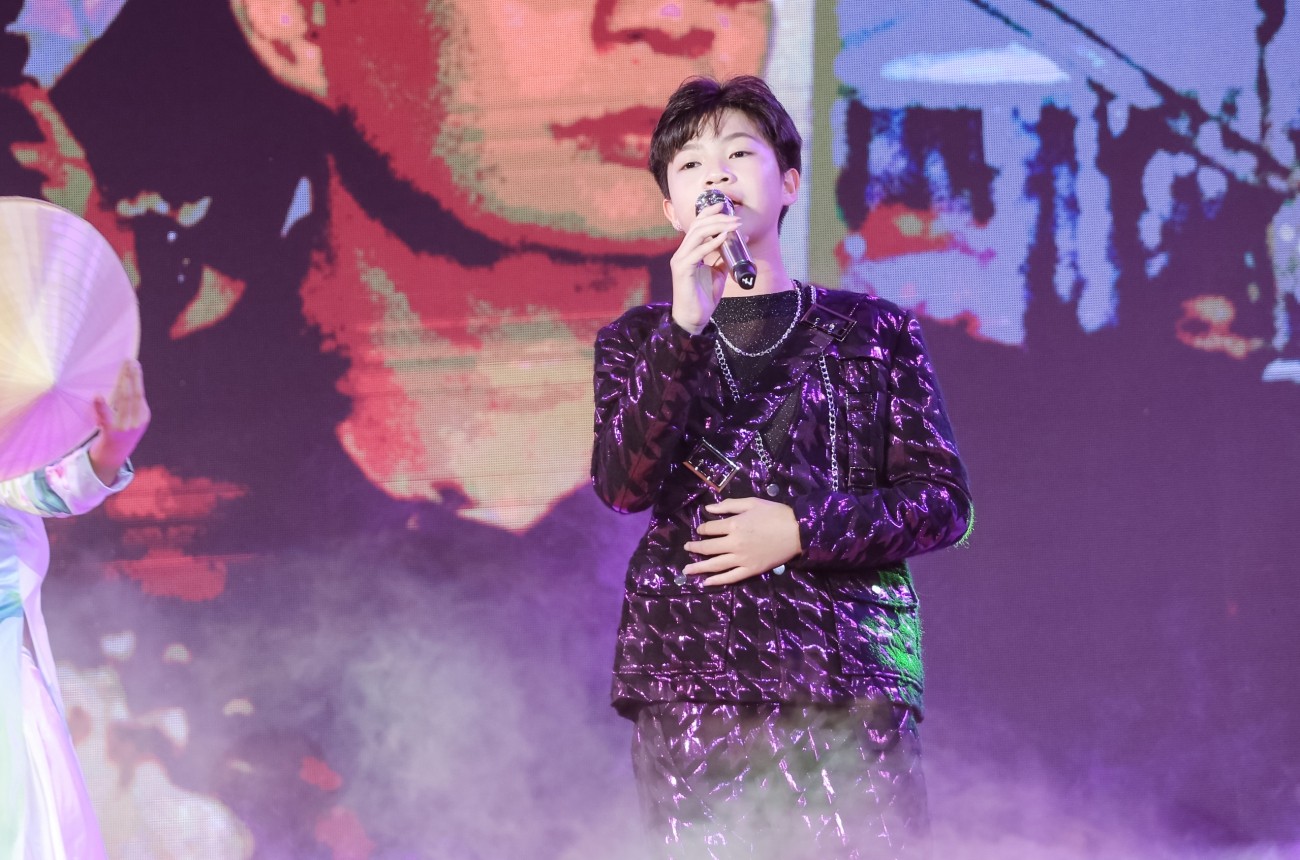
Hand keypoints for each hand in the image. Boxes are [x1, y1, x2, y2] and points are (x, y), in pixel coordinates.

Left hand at [88, 360, 150, 484]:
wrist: (112, 457)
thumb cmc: (118, 434)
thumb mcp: (130, 419)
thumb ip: (129, 404)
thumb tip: (125, 381)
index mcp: (143, 416)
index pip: (139, 393)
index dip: (137, 378)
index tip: (134, 363)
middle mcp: (137, 422)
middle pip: (134, 395)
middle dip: (132, 377)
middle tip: (129, 362)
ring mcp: (125, 427)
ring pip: (124, 402)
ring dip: (123, 385)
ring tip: (122, 372)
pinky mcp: (112, 433)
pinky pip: (106, 417)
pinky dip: (101, 406)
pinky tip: (98, 396)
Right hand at [669, 202, 740, 334]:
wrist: (694, 318)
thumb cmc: (704, 296)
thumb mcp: (717, 273)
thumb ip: (722, 258)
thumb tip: (735, 243)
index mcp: (689, 251)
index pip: (696, 225)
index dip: (708, 213)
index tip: (724, 206)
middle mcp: (682, 253)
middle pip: (697, 226)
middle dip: (717, 218)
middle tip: (736, 217)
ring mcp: (680, 260)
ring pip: (696, 235)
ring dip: (717, 227)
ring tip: (734, 224)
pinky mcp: (682, 270)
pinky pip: (697, 252)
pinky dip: (711, 243)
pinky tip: (723, 237)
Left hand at [682, 497, 802, 585]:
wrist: (797, 531)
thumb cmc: (774, 513)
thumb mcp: (751, 503)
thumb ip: (728, 505)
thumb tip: (708, 509)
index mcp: (733, 525)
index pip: (709, 529)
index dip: (702, 529)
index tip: (700, 529)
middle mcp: (734, 544)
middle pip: (708, 548)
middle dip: (694, 548)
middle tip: (687, 548)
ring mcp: (741, 559)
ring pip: (715, 565)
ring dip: (699, 568)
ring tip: (686, 571)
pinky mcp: (750, 570)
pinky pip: (730, 577)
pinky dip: (717, 581)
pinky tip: (706, 582)